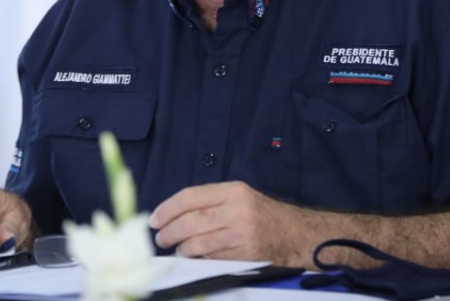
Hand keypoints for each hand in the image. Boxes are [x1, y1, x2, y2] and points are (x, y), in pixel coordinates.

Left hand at [148, 181, 308, 265]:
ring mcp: (241, 235)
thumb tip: (173, 212)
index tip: (154, 218)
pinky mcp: (244, 256)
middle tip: (159, 237)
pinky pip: (212, 258)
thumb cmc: (260, 212)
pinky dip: (197, 258)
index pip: (190, 197)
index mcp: (232, 191)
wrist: (294, 233)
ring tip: (173, 248)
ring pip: (198, 244)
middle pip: (191, 222)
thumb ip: (209, 200)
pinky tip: (192, 256)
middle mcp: (236, 211)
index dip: (167, 208)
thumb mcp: (238, 195)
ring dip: (180, 248)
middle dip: (169, 231)